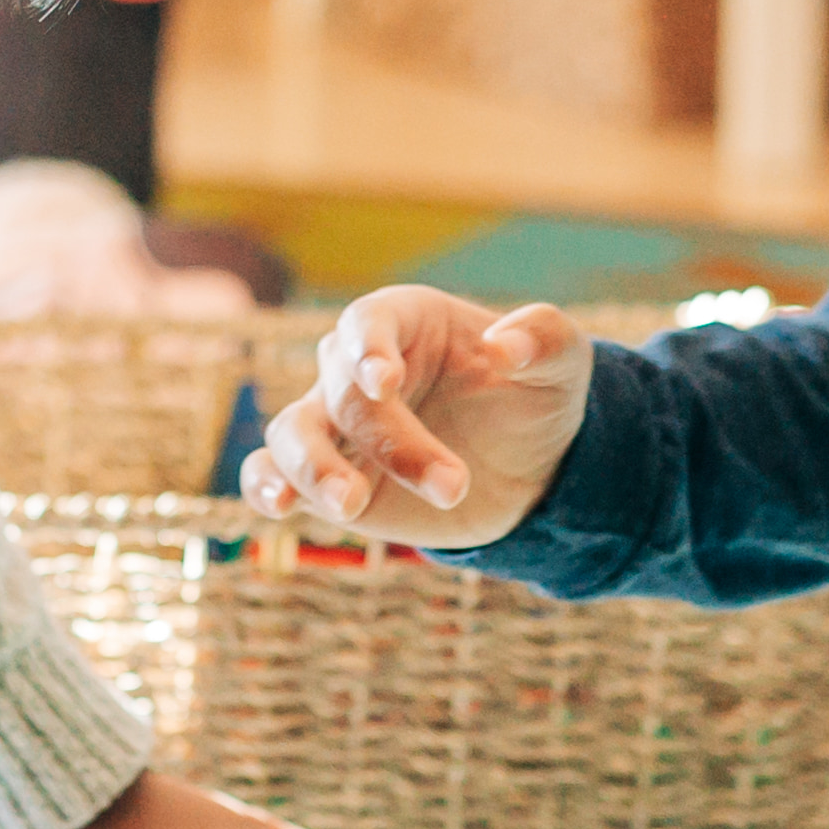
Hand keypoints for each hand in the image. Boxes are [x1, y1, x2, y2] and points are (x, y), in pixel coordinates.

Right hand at [242, 291, 590, 551]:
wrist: (528, 469)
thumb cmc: (537, 398)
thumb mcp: (563, 363)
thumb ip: (544, 340)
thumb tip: (505, 346)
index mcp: (405, 321)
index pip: (365, 322)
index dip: (366, 349)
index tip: (384, 383)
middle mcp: (356, 369)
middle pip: (342, 394)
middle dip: (392, 442)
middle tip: (453, 486)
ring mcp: (335, 425)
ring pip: (291, 433)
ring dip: (313, 468)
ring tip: (351, 504)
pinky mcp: (324, 478)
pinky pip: (271, 474)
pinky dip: (265, 486)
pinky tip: (280, 507)